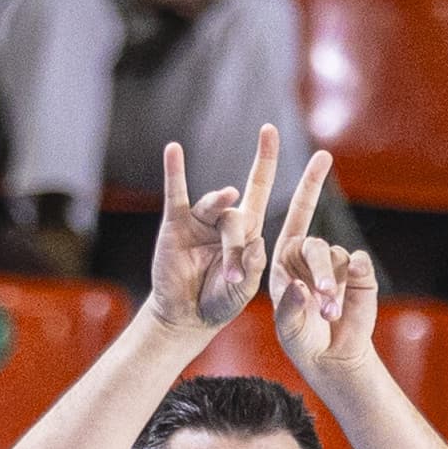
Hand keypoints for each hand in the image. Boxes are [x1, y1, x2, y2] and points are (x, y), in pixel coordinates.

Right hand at [147, 128, 286, 333]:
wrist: (186, 316)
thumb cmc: (218, 303)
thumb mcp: (242, 292)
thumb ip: (251, 271)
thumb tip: (257, 245)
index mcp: (249, 232)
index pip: (261, 188)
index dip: (268, 160)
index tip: (273, 131)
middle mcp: (226, 220)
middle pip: (240, 213)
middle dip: (252, 198)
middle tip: (249, 219)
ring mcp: (201, 220)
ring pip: (216, 211)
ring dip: (224, 240)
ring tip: (229, 267)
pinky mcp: (175, 225)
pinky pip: (176, 195)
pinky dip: (175, 172)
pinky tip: (173, 150)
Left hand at [268, 191, 378, 383]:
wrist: (331, 356)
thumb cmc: (301, 338)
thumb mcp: (287, 326)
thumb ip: (289, 307)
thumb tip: (300, 287)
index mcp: (286, 256)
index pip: (297, 213)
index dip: (310, 182)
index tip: (324, 153)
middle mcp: (311, 254)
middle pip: (314, 244)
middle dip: (319, 268)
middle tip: (322, 295)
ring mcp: (338, 262)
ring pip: (336, 259)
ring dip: (332, 287)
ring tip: (328, 314)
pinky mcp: (361, 273)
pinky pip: (358, 265)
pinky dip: (353, 281)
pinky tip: (345, 301)